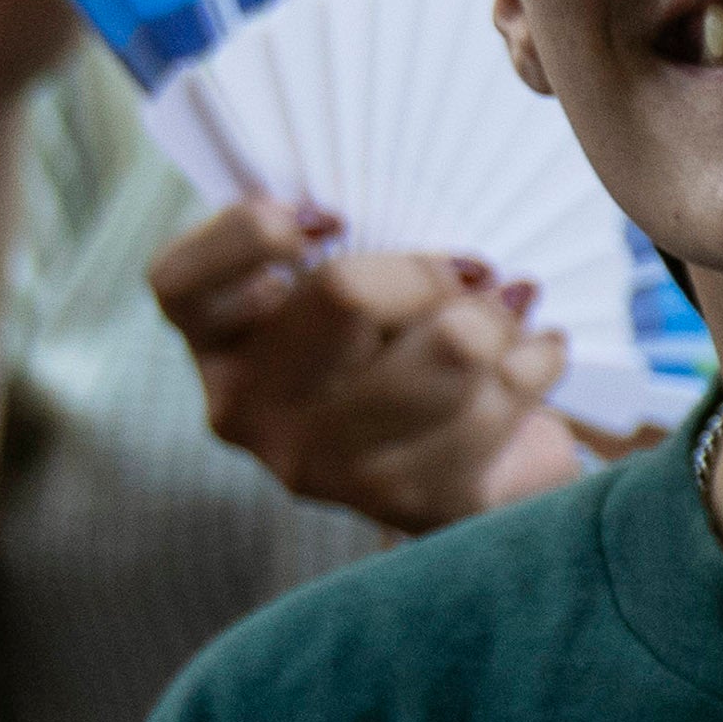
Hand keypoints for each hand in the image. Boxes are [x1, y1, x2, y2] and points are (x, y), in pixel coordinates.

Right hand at [152, 201, 593, 539]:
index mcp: (217, 345)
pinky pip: (503, 392)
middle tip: (466, 275)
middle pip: (347, 291)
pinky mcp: (414, 502)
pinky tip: (535, 355)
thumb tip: (445, 245)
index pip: (183, 281)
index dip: (252, 233)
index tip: (328, 219)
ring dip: (496, 318)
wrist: (481, 462)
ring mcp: (328, 468)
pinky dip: (539, 358)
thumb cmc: (401, 341)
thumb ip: (359, 239)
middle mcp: (253, 415)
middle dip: (430, 271)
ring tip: (504, 319)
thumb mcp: (360, 278)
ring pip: (448, 345)